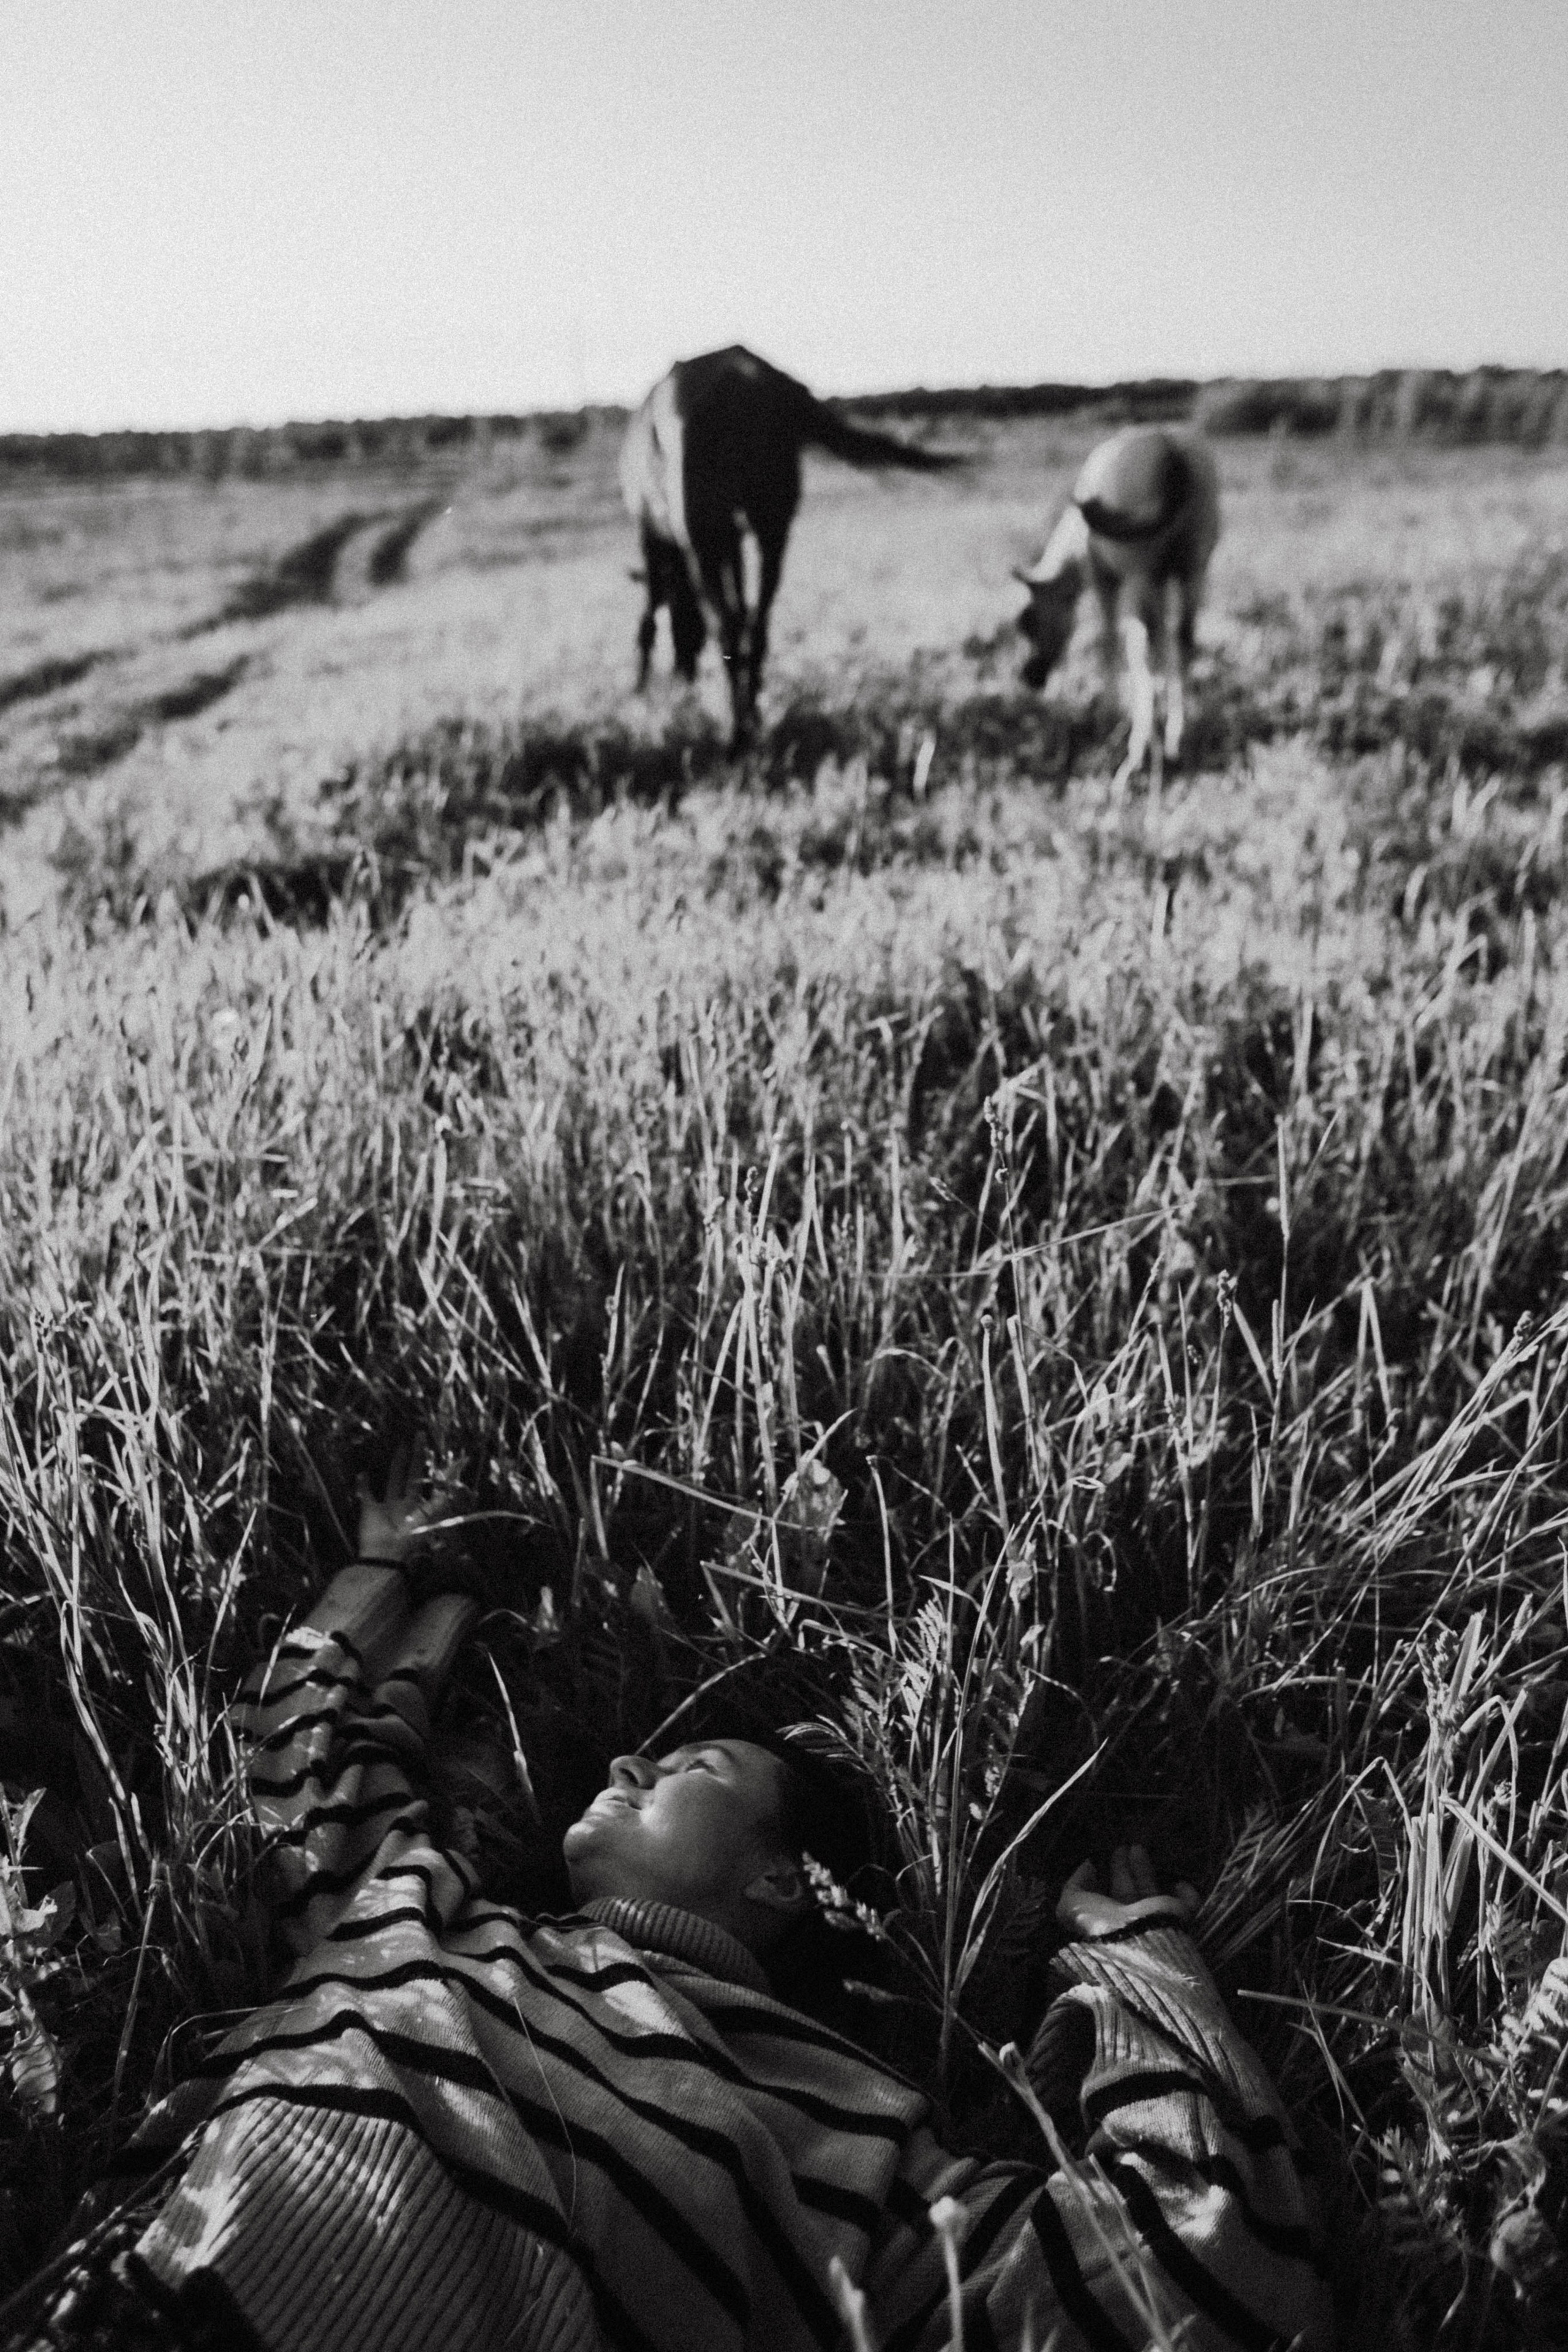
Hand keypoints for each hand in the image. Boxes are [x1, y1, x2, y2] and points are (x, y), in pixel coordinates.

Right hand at [356, 1442, 437, 1570]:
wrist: (384, 1555)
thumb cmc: (408, 1538)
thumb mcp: (429, 1518)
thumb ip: (442, 1499)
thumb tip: (458, 1480)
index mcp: (419, 1506)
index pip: (430, 1482)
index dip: (436, 1469)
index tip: (442, 1452)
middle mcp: (405, 1503)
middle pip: (412, 1475)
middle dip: (417, 1456)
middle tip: (420, 1435)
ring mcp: (387, 1506)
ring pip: (393, 1480)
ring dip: (397, 1464)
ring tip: (401, 1445)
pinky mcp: (370, 1510)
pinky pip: (366, 1495)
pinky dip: (363, 1485)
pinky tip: (363, 1472)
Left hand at [1056, 1844, 1198, 1941]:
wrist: (1137, 1943)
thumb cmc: (1102, 1923)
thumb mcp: (1072, 1906)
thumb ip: (1074, 1885)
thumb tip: (1087, 1866)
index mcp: (1106, 1922)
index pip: (1106, 1896)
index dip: (1104, 1876)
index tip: (1102, 1855)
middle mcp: (1130, 1923)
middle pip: (1128, 1891)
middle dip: (1123, 1868)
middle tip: (1121, 1846)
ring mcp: (1155, 1922)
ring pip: (1151, 1892)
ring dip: (1144, 1869)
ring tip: (1137, 1847)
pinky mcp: (1179, 1919)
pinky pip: (1186, 1906)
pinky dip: (1186, 1895)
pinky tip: (1179, 1882)